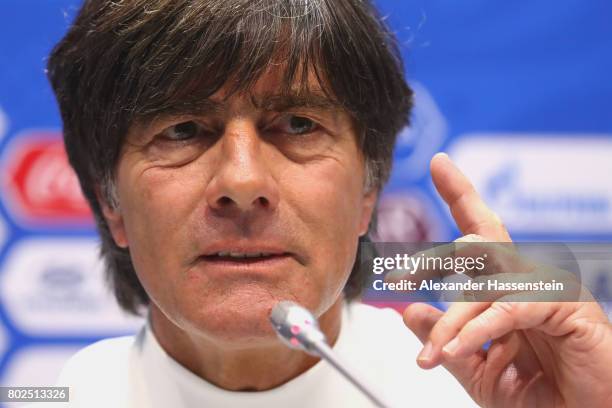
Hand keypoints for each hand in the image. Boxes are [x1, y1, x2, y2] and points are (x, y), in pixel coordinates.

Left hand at [402, 152, 611, 407]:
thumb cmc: (545, 400)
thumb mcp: (478, 369)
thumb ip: (445, 337)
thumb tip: (409, 311)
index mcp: (510, 288)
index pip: (481, 232)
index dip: (461, 194)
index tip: (440, 163)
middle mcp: (531, 279)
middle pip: (476, 247)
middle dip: (432, 262)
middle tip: (398, 278)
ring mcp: (552, 289)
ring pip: (486, 284)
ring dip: (453, 323)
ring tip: (432, 355)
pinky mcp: (569, 306)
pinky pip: (510, 308)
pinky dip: (479, 331)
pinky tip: (456, 350)